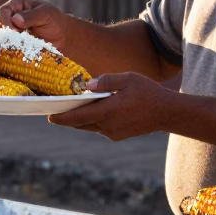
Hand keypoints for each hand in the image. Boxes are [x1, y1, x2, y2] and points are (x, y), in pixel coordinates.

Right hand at [0, 0, 70, 51]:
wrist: (63, 38)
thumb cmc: (55, 21)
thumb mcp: (47, 14)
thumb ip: (32, 16)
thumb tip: (16, 19)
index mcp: (16, 6)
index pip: (2, 12)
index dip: (5, 21)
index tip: (15, 31)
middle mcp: (9, 18)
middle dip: (1, 32)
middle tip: (13, 40)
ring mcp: (9, 33)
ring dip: (2, 42)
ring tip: (14, 47)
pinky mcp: (12, 45)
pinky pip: (3, 48)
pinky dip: (5, 51)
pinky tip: (13, 54)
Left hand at [49, 72, 175, 140]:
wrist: (166, 113)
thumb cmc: (147, 92)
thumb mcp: (128, 79)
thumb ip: (106, 81)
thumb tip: (87, 85)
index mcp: (108, 111)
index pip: (78, 116)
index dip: (61, 117)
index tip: (48, 116)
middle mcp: (107, 125)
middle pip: (80, 123)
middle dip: (66, 118)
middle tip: (53, 111)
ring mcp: (112, 132)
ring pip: (88, 126)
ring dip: (79, 119)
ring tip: (69, 110)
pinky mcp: (117, 135)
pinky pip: (99, 128)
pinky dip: (92, 121)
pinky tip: (91, 111)